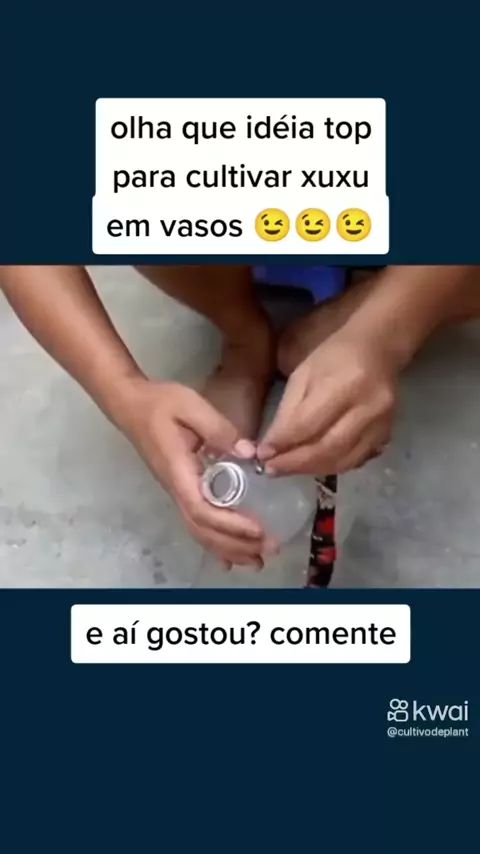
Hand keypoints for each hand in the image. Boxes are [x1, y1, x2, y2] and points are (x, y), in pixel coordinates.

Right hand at [115, 379, 266, 565]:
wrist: (131, 405)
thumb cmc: (160, 404)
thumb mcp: (191, 406)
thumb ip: (219, 429)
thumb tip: (249, 453)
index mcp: (178, 472)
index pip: (201, 509)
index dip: (230, 524)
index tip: (258, 530)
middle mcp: (176, 489)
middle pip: (202, 529)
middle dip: (235, 544)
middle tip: (268, 551)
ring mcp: (177, 492)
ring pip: (199, 531)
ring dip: (227, 549)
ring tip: (256, 560)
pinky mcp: (181, 490)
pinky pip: (197, 523)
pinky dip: (215, 542)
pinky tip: (230, 558)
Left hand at [258, 331, 396, 474]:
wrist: (378, 346)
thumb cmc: (333, 354)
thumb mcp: (302, 372)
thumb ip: (288, 410)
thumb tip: (272, 446)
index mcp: (345, 384)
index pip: (308, 424)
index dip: (282, 443)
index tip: (261, 453)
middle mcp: (368, 408)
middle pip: (327, 448)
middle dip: (294, 463)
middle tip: (270, 469)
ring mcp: (381, 424)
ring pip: (342, 461)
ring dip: (310, 470)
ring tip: (286, 470)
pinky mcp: (386, 435)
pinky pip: (355, 461)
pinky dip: (329, 466)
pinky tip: (311, 465)